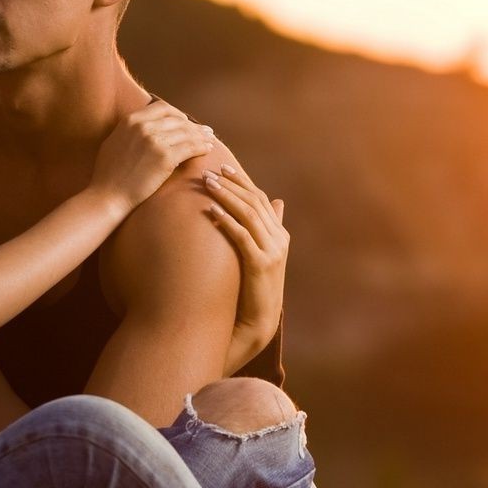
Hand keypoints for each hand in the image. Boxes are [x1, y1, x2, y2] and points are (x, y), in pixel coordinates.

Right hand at [91, 101, 215, 208]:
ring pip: (187, 132)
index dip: (178, 114)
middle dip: (193, 125)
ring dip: (201, 136)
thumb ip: (130, 130)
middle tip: (205, 131)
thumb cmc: (108, 174)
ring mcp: (155, 141)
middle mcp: (144, 126)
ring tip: (210, 140)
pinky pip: (191, 147)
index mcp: (131, 120)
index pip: (162, 108)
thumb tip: (142, 125)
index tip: (185, 122)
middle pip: (177, 119)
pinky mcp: (165, 157)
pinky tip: (208, 150)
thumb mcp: (114, 141)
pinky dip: (202, 147)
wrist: (107, 195)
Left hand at [204, 164, 288, 371]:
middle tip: (209, 172)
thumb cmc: (252, 288)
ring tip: (207, 184)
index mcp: (279, 235)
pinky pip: (243, 236)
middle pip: (255, 202)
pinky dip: (228, 220)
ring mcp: (272, 252)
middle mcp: (279, 240)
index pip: (261, 199)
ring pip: (249, 214)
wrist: (257, 321)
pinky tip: (212, 211)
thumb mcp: (261, 255)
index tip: (222, 167)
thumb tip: (276, 201)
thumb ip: (266, 229)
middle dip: (232, 184)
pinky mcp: (261, 264)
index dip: (242, 181)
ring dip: (227, 196)